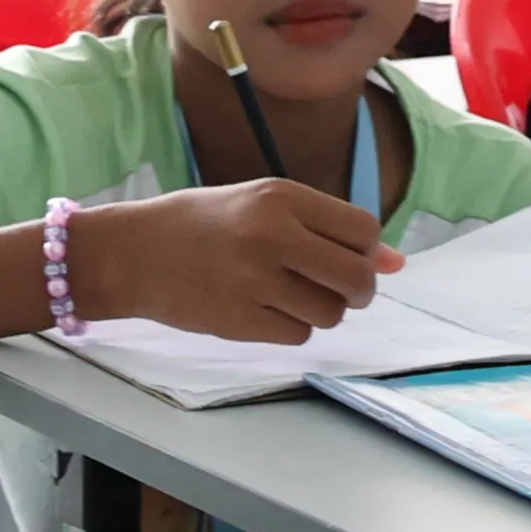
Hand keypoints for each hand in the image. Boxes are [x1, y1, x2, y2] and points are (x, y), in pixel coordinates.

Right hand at [77, 181, 398, 344]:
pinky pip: (299, 335)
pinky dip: (293, 328)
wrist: (134, 252)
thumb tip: (396, 263)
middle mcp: (273, 235)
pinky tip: (267, 310)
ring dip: (323, 311)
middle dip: (359, 291)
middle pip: (356, 278)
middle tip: (341, 291)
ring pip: (331, 312)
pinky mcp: (241, 320)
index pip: (363, 230)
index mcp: (281, 196)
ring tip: (291, 295)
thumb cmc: (204, 222)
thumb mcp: (263, 205)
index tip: (349, 257)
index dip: (367, 251)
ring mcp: (256, 280)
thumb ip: (327, 229)